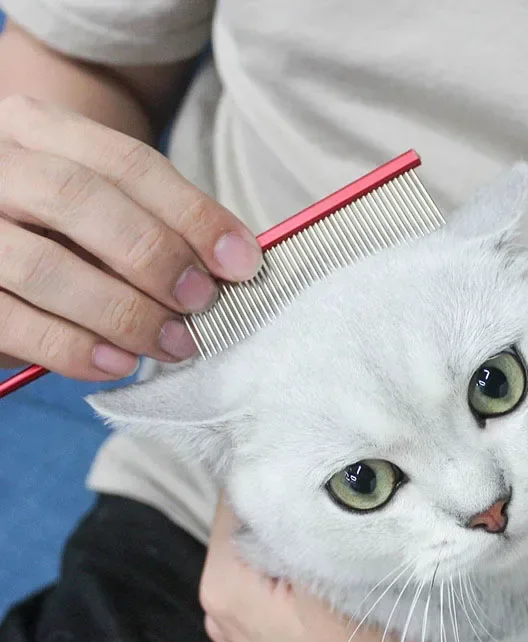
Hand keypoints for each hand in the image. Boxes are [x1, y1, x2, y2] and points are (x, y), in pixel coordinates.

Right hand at [0, 95, 261, 378]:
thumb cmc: (64, 229)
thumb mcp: (107, 208)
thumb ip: (157, 224)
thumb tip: (233, 265)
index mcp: (37, 129)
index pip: (126, 161)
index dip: (192, 213)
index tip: (243, 262)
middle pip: (76, 197)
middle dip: (154, 255)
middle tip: (203, 302)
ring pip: (42, 266)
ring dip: (123, 312)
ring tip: (175, 343)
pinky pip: (12, 322)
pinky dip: (73, 348)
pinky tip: (120, 364)